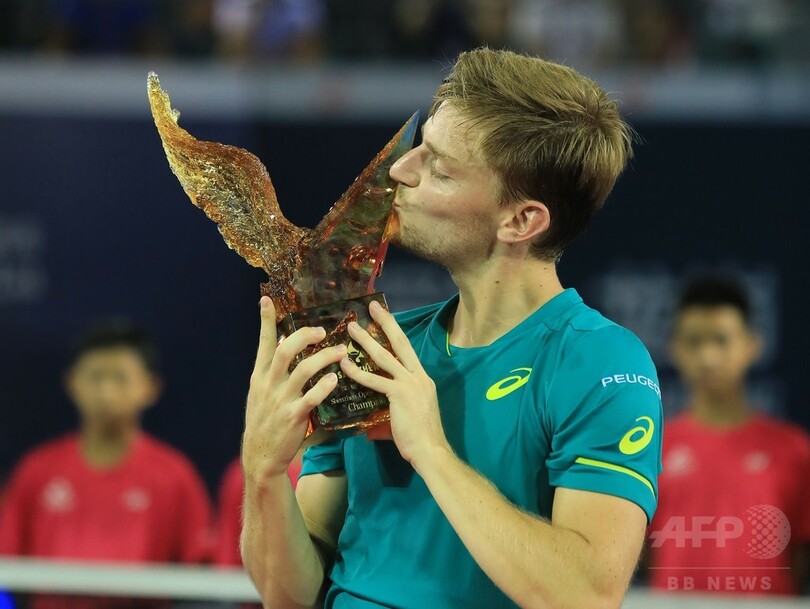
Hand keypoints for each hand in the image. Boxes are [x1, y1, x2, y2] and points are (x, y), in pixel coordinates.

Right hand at [242, 296, 346, 482]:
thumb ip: (270, 374)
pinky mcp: (294, 417)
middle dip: (304, 336)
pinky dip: (324, 386)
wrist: (261, 457)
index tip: (266, 300)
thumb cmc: (265, 423)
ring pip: (303, 370)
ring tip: (340, 352)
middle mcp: (268, 385)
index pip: (263, 344)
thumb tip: (281, 350)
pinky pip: (311, 397)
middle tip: (322, 330)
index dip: (265, 321)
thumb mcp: (260, 396)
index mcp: (259, 377)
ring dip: (324, 358)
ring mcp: (281, 401)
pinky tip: (335, 379)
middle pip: (285, 350)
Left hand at [339, 300, 447, 465]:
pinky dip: (358, 372)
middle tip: (372, 307)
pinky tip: (344, 365)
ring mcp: (410, 384)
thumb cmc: (421, 438)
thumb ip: (390, 412)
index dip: (395, 332)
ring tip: (352, 329)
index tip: (385, 317)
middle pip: (400, 343)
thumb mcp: (408, 417)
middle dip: (385, 323)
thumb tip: (372, 423)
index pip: (407, 349)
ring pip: (385, 357)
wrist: (430, 451)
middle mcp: (419, 376)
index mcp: (423, 379)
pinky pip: (375, 380)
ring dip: (366, 342)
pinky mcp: (400, 395)